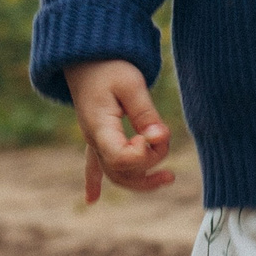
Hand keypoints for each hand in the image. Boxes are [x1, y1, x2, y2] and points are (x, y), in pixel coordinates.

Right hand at [65, 59, 175, 202]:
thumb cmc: (109, 65)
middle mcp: (95, 140)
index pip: (121, 159)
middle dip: (149, 164)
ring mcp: (94, 140)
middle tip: (165, 140)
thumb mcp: (132, 84)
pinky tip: (91, 199)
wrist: (85, 55)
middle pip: (122, 170)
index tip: (155, 134)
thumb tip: (161, 138)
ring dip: (140, 180)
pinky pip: (93, 164)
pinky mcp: (97, 135)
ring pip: (114, 173)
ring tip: (169, 178)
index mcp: (101, 127)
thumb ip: (146, 114)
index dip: (143, 154)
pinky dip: (93, 182)